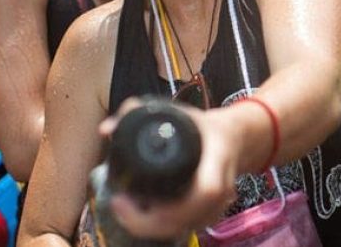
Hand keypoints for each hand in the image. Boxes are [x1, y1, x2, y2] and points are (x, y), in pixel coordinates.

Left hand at [99, 98, 241, 240]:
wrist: (233, 139)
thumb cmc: (201, 126)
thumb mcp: (173, 113)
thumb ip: (136, 112)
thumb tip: (106, 130)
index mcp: (217, 156)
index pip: (205, 190)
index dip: (173, 204)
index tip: (134, 195)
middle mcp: (223, 185)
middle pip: (191, 218)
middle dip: (151, 222)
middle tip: (119, 206)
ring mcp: (220, 204)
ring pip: (188, 228)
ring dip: (155, 227)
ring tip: (126, 211)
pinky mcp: (212, 214)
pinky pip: (188, 228)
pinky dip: (165, 228)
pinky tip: (144, 217)